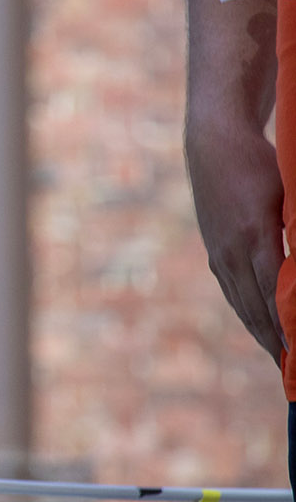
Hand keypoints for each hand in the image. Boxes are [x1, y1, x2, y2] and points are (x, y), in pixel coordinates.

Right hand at [187, 114, 285, 359]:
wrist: (213, 141)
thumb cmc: (260, 163)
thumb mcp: (287, 196)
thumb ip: (295, 232)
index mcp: (253, 236)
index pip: (275, 295)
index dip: (288, 328)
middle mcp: (231, 250)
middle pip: (256, 309)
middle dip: (277, 345)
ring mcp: (218, 251)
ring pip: (242, 304)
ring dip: (262, 335)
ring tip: (281, 361)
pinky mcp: (213, 248)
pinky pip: (232, 291)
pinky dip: (247, 314)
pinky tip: (258, 327)